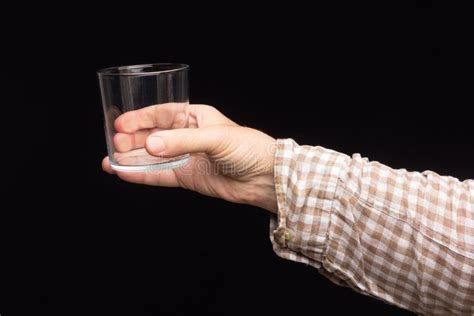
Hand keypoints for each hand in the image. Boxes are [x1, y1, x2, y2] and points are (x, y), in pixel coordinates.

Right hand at [102, 104, 276, 212]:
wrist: (264, 178)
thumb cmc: (247, 148)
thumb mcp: (215, 138)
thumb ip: (182, 141)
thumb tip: (151, 145)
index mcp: (195, 117)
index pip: (162, 114)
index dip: (140, 118)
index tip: (121, 124)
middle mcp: (188, 136)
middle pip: (153, 135)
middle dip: (132, 139)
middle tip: (115, 144)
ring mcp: (186, 158)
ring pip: (153, 157)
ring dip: (132, 158)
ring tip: (110, 161)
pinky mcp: (187, 177)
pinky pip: (160, 176)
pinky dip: (142, 175)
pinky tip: (125, 174)